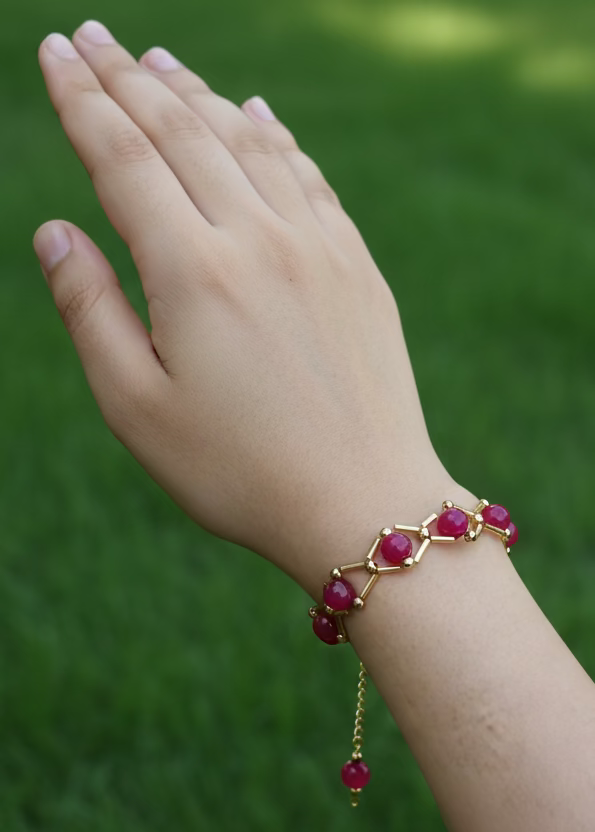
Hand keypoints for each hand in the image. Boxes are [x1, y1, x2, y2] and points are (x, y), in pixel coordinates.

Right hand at [34, 21, 455, 590]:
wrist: (364, 502)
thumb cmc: (239, 471)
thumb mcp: (137, 407)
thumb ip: (90, 310)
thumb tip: (56, 231)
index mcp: (194, 272)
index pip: (124, 157)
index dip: (82, 99)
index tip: (56, 54)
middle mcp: (260, 239)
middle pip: (183, 131)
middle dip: (129, 78)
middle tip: (93, 38)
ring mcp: (318, 245)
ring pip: (248, 140)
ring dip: (197, 94)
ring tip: (158, 60)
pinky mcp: (356, 265)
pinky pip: (309, 176)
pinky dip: (274, 134)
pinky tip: (254, 111)